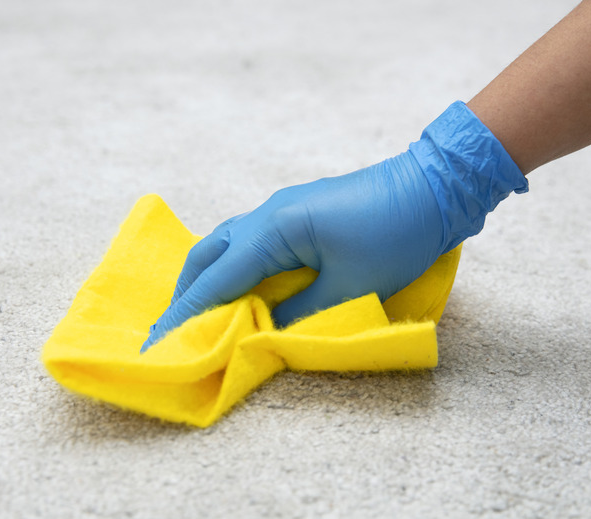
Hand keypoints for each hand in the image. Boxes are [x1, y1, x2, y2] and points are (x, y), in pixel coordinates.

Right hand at [142, 102, 527, 350]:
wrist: (433, 188)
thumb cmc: (395, 236)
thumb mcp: (350, 286)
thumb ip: (300, 312)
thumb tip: (264, 330)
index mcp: (274, 229)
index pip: (216, 279)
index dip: (186, 314)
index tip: (157, 344)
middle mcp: (267, 215)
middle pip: (209, 254)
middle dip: (187, 292)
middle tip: (173, 330)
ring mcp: (281, 210)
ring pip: (227, 244)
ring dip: (209, 278)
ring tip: (200, 312)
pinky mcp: (298, 214)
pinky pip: (250, 242)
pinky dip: (234, 267)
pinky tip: (241, 288)